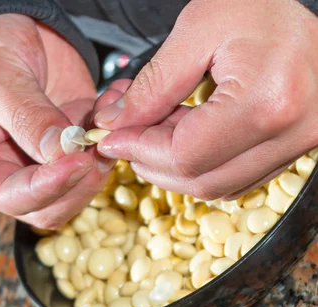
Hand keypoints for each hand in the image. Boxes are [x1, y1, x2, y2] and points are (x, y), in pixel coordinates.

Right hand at [0, 14, 113, 228]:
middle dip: (79, 182)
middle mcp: (6, 177)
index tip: (78, 162)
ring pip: (77, 193)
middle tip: (99, 146)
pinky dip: (111, 139)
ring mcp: (40, 170)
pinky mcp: (69, 156)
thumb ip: (27, 117)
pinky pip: (96, 163)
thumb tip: (61, 153)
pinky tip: (112, 105)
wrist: (9, 31)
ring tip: (108, 121)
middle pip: (49, 207)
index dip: (47, 187)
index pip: (11, 197)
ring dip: (99, 164)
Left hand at [95, 0, 317, 199]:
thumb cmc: (260, 2)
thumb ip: (154, 84)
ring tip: (161, 127)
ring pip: (219, 186)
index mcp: (266, 101)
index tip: (112, 137)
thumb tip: (116, 124)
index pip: (186, 156)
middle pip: (201, 181)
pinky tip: (190, 134)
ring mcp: (298, 144)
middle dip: (154, 164)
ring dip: (178, 167)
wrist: (308, 7)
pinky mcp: (296, 147)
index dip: (140, 150)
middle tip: (129, 136)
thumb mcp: (199, 28)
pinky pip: (239, 178)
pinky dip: (205, 166)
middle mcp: (290, 133)